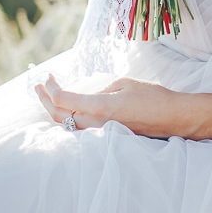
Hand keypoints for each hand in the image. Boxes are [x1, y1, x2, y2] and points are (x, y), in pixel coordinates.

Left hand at [34, 72, 188, 138]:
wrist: (173, 118)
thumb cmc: (153, 97)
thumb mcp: (123, 84)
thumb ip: (100, 89)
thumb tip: (87, 96)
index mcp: (99, 107)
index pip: (63, 100)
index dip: (50, 88)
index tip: (48, 76)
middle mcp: (96, 123)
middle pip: (59, 116)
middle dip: (45, 100)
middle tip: (38, 86)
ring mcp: (101, 132)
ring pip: (67, 125)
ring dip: (54, 110)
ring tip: (46, 97)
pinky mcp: (107, 136)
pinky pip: (79, 129)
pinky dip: (67, 119)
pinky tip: (66, 111)